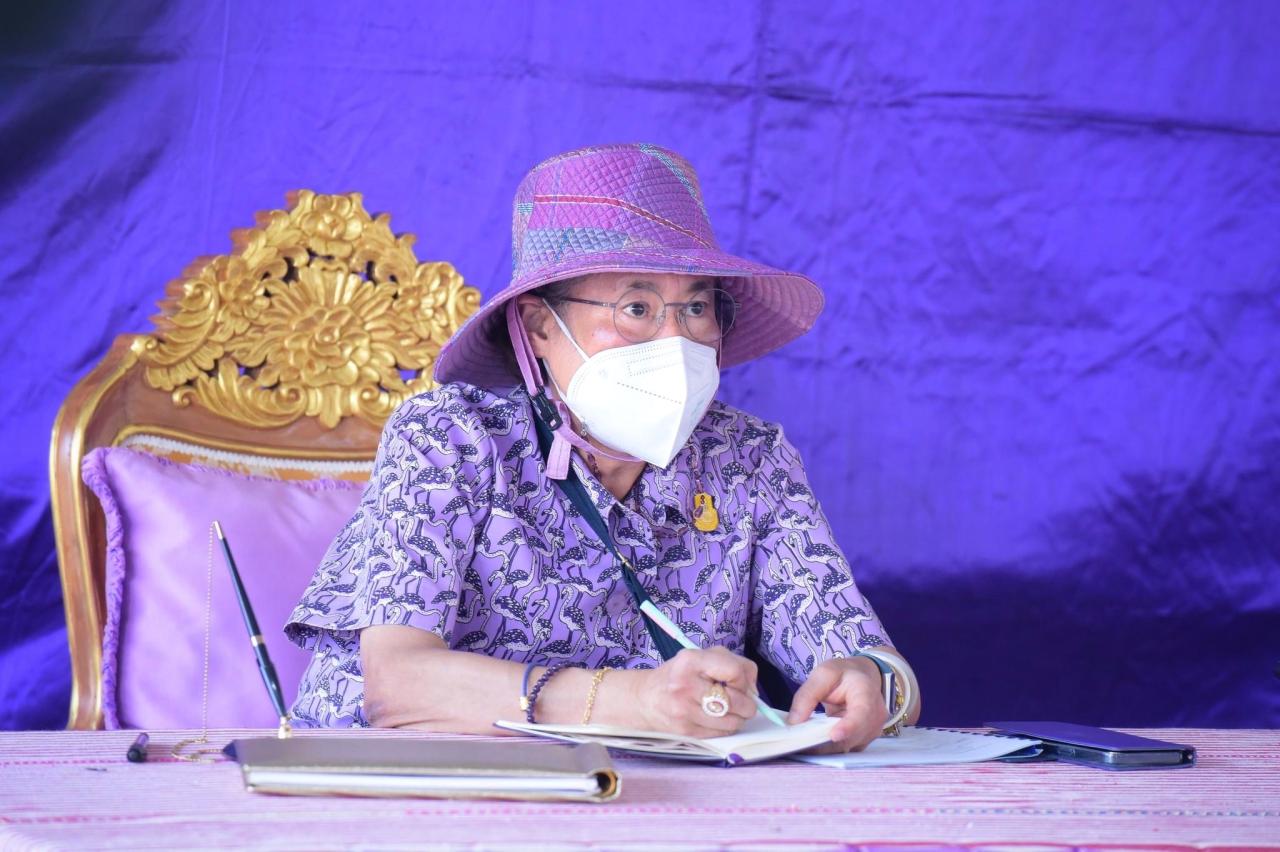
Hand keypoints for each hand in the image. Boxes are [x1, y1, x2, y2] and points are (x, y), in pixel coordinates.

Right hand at [629, 647, 758, 736]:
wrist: (645, 699)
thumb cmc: (680, 674)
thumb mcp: (702, 657)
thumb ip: (733, 663)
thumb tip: (753, 691)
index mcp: (691, 661)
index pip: (734, 671)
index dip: (744, 679)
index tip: (739, 682)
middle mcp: (685, 685)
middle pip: (737, 701)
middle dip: (747, 704)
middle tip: (743, 702)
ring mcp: (684, 711)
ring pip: (732, 722)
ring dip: (738, 718)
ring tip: (730, 711)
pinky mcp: (685, 731)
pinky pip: (721, 733)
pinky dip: (726, 727)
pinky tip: (717, 719)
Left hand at [788, 657, 886, 753]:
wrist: (862, 678)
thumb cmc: (844, 674)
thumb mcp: (823, 674)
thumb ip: (807, 696)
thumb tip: (794, 723)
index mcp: (867, 694)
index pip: (862, 714)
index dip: (849, 726)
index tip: (833, 735)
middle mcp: (875, 717)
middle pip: (851, 737)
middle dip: (825, 743)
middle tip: (798, 744)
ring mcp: (871, 732)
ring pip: (846, 747)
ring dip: (824, 748)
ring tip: (802, 744)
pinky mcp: (862, 741)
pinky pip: (844, 749)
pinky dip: (828, 748)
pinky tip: (812, 743)